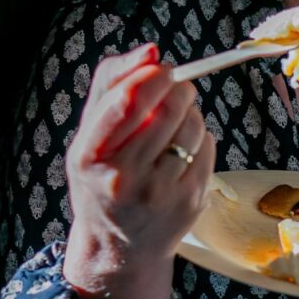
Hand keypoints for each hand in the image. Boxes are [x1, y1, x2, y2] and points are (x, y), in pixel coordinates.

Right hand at [63, 43, 215, 298]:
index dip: (152, 75)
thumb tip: (152, 50)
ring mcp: (159, 194)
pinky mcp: (190, 201)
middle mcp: (123, 179)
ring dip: (190, 113)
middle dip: (178, 88)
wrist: (118, 248)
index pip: (127, 101)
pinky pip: (208, 146)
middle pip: (169, 108)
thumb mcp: (90, 133)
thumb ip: (113, 83)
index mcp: (90, 156)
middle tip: (174, 88)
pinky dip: (200, 139)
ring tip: (174, 124)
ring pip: (194, 125)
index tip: (161, 67)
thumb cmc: (103, 177)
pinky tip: (182, 152)